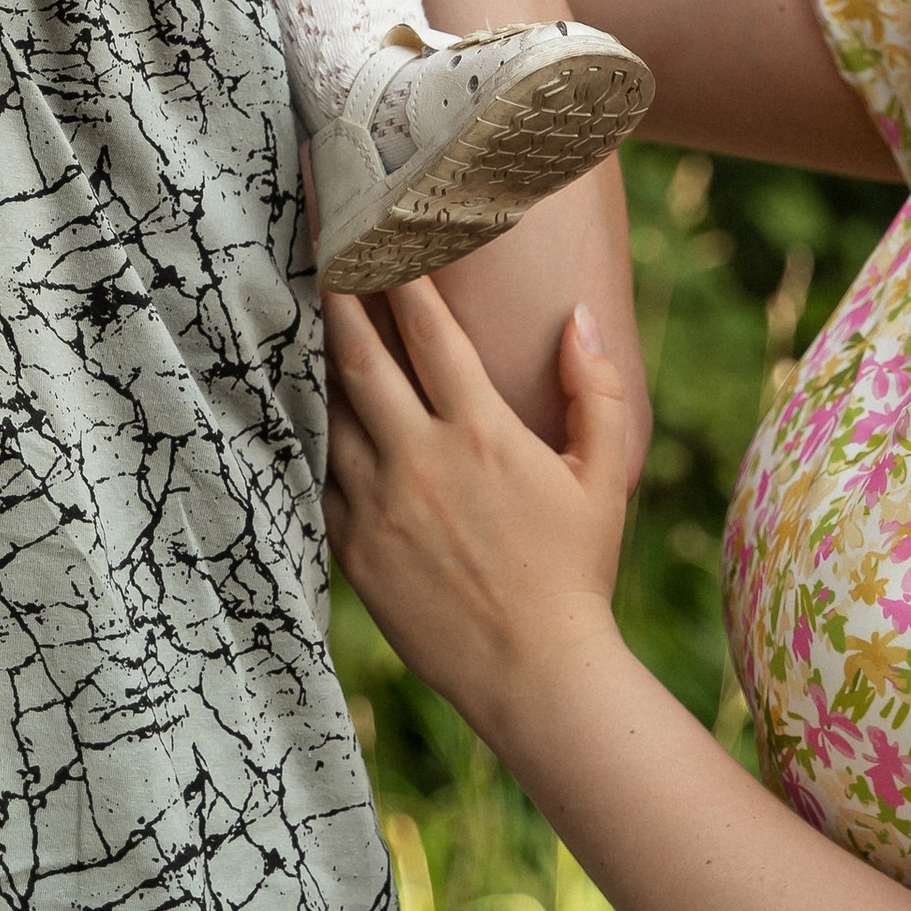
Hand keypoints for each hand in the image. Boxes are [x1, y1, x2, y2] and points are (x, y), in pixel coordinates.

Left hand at [324, 281, 630, 750]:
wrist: (534, 674)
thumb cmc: (576, 571)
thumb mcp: (604, 477)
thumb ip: (597, 389)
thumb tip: (579, 315)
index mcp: (482, 431)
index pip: (431, 331)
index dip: (404, 277)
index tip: (383, 236)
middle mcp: (422, 458)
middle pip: (361, 357)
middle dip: (340, 300)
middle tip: (323, 258)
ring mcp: (380, 504)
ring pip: (332, 411)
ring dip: (319, 362)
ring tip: (305, 321)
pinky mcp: (355, 547)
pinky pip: (322, 475)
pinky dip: (313, 435)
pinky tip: (307, 410)